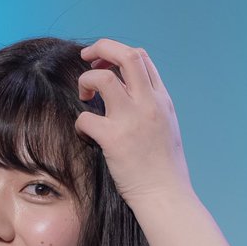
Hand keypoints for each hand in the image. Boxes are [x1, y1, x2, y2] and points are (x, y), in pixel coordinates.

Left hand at [75, 38, 193, 205]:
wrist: (165, 197)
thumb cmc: (164, 171)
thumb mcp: (167, 129)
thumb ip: (152, 108)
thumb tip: (133, 97)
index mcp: (161, 99)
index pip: (141, 58)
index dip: (119, 53)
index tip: (106, 64)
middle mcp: (148, 103)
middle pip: (125, 55)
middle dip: (101, 48)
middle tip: (86, 57)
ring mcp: (131, 120)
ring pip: (102, 77)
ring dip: (86, 80)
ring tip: (85, 97)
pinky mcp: (114, 139)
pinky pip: (85, 117)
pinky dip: (80, 123)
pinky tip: (84, 134)